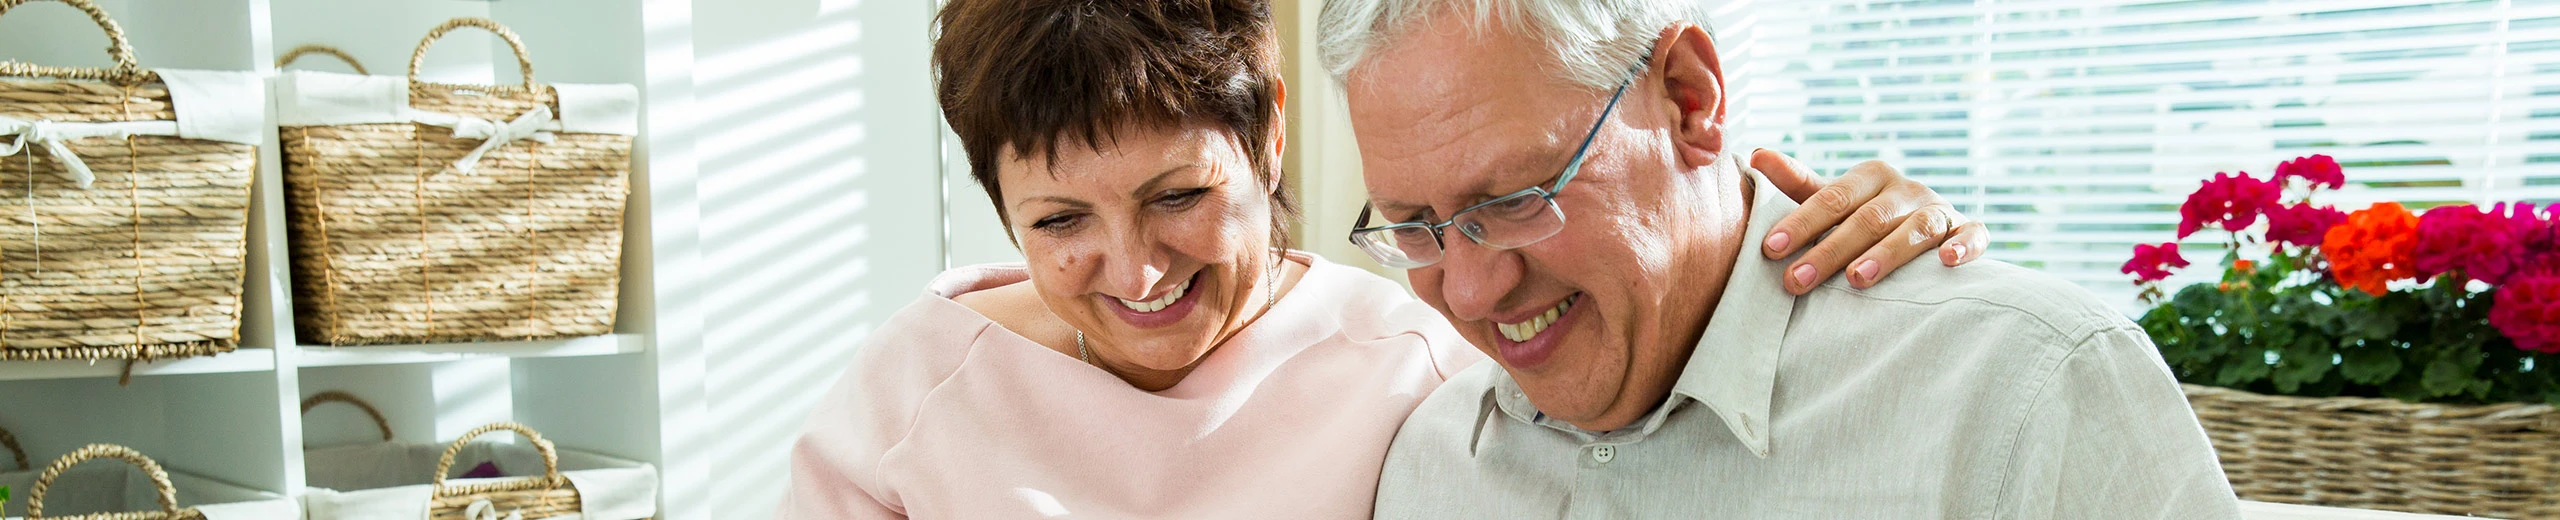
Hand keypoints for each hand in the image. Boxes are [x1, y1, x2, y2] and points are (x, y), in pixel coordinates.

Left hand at [1752, 149, 1988, 294]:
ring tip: (1857, 279)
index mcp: (1870, 176)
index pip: (1832, 198)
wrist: (1925, 229)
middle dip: (1830, 251)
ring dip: (1887, 254)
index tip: (1770, 250)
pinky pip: (1972, 235)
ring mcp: (1939, 209)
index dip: (1801, 223)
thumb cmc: (1864, 216)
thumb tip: (1756, 154)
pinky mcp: (1967, 230)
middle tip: (1796, 281)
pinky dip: (1963, 246)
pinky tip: (1946, 262)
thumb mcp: (1832, 200)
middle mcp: (1906, 189)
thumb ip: (1796, 183)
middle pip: (1867, 219)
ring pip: (1916, 229)